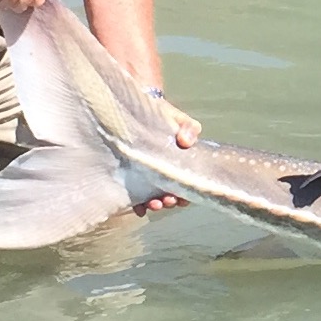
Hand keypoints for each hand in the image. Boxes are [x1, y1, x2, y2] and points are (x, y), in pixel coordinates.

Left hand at [132, 94, 200, 213]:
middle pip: (171, 193)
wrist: (136, 111)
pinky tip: (140, 209)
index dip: (186, 194)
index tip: (182, 197)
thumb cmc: (161, 115)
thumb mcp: (178, 118)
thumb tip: (186, 141)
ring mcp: (148, 177)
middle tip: (166, 200)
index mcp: (179, 162)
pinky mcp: (132, 179)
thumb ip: (188, 127)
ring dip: (156, 204)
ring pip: (155, 197)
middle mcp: (166, 173)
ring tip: (152, 204)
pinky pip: (136, 196)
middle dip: (170, 201)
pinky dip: (139, 205)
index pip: (187, 183)